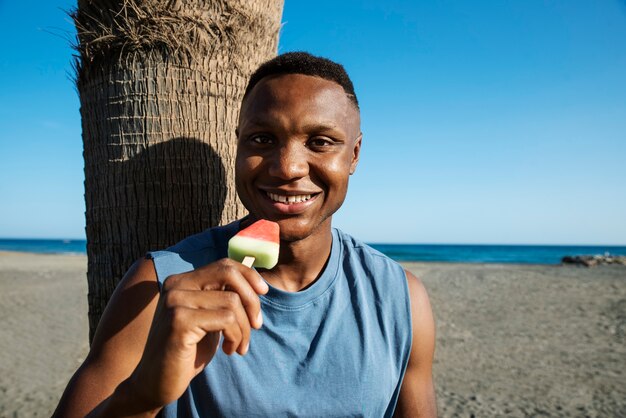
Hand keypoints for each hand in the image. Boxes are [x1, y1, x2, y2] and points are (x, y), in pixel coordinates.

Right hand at [127, 258, 268, 408]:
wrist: (156, 383)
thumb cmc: (188, 352)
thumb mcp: (209, 319)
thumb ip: (223, 298)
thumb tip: (256, 284)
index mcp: (182, 281)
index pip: (224, 264)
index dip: (249, 275)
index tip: (264, 292)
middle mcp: (176, 285)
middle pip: (229, 275)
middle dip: (251, 300)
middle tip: (257, 325)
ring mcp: (176, 302)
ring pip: (232, 302)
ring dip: (244, 328)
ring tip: (239, 346)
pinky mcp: (179, 321)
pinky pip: (226, 319)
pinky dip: (236, 337)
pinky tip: (229, 351)